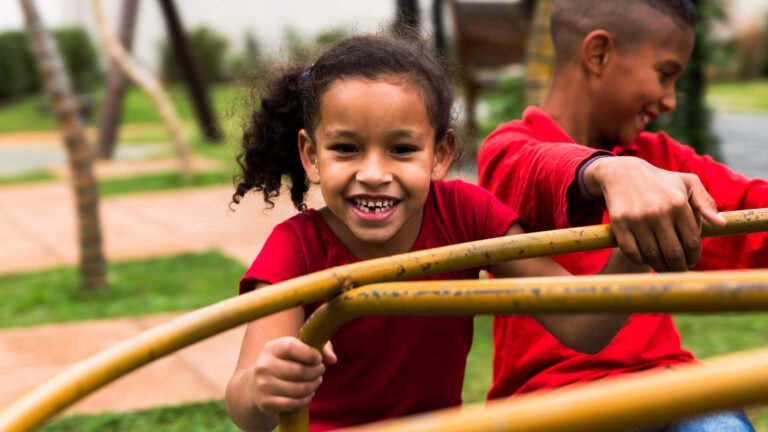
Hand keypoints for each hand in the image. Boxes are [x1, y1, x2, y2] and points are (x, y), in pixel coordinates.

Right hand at [250, 337, 336, 413]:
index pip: (291, 347)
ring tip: (316, 381)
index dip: (310, 354)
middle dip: (316, 372)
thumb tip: (332, 359)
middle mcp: (264, 365)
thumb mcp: (298, 349)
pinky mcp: (266, 402)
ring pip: (299, 389)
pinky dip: (306, 399)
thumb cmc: (286, 362)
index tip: (318, 358)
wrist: (256, 384)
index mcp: (271, 348)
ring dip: (313, 386)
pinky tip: (308, 393)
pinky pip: (294, 403)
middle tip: (320, 371)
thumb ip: (320, 347)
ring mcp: (263, 385)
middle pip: (299, 371)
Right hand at [584, 156, 725, 271]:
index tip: (692, 260)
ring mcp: (637, 219)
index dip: (694, 256)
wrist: (622, 174)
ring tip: (664, 266)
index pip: (691, 242)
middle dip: (679, 267)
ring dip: (661, 266)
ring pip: (653, 255)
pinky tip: (647, 258)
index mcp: (678, 204)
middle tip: (679, 269)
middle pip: (673, 253)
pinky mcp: (619, 224)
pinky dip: (641, 259)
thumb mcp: (688, 183)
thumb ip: (706, 203)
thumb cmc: (661, 182)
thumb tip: (721, 224)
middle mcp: (658, 212)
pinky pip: (632, 252)